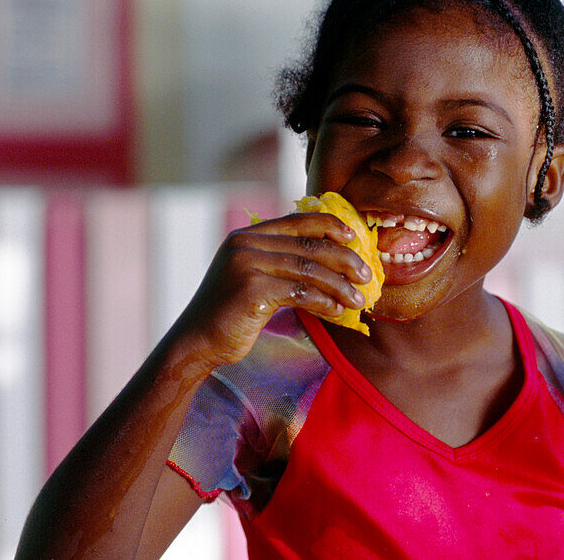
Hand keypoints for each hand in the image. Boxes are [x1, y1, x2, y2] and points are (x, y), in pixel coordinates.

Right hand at [173, 212, 373, 368]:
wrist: (196, 341)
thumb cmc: (231, 313)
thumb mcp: (253, 277)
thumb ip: (280, 261)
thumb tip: (330, 259)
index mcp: (247, 236)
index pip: (297, 221)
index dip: (329, 226)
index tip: (354, 237)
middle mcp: (245, 244)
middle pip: (309, 246)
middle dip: (344, 259)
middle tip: (367, 275)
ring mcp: (247, 265)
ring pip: (309, 270)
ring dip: (340, 285)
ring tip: (359, 300)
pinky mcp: (252, 290)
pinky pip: (301, 292)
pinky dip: (324, 301)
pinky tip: (337, 311)